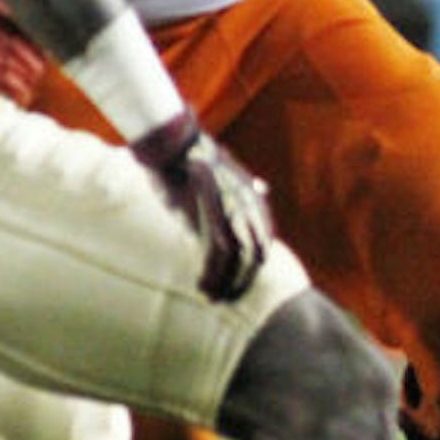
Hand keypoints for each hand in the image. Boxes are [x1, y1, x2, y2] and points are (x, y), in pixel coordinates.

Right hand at [131, 112, 272, 300]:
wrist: (175, 142)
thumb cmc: (195, 156)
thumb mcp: (230, 170)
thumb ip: (248, 186)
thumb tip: (264, 189)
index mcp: (254, 197)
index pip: (263, 241)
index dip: (252, 266)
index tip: (240, 281)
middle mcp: (250, 206)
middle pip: (255, 255)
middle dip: (242, 281)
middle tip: (228, 298)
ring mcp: (232, 212)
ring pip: (237, 261)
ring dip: (225, 283)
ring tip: (213, 298)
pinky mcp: (210, 216)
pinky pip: (217, 256)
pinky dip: (211, 276)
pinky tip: (202, 288)